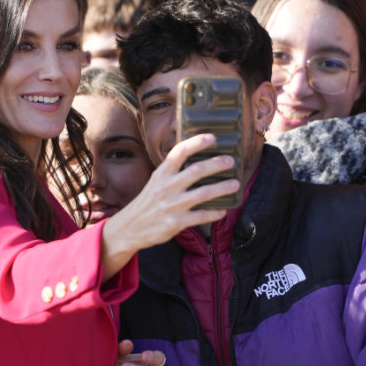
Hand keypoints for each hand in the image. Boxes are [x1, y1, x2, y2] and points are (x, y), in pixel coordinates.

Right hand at [99, 134, 239, 278]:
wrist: (130, 228)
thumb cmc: (147, 203)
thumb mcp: (155, 182)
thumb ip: (172, 172)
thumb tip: (196, 162)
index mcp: (161, 174)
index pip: (179, 152)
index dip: (196, 143)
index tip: (212, 138)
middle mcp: (166, 187)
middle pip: (196, 170)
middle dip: (216, 164)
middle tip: (230, 161)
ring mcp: (171, 205)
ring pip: (203, 193)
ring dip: (222, 188)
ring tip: (235, 184)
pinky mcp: (175, 223)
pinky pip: (201, 216)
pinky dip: (214, 213)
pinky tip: (222, 211)